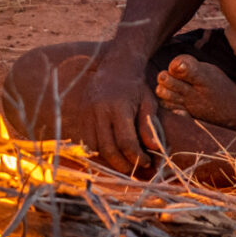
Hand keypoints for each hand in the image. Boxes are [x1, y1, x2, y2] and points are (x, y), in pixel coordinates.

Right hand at [71, 46, 162, 172]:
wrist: (114, 67)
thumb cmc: (135, 86)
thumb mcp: (148, 102)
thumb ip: (149, 125)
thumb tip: (154, 148)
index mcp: (118, 106)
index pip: (126, 142)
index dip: (136, 157)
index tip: (146, 162)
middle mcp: (99, 110)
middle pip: (108, 149)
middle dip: (122, 164)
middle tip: (134, 169)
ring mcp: (87, 113)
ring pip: (95, 148)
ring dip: (109, 160)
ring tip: (123, 163)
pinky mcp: (80, 116)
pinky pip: (87, 141)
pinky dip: (98, 151)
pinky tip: (111, 153)